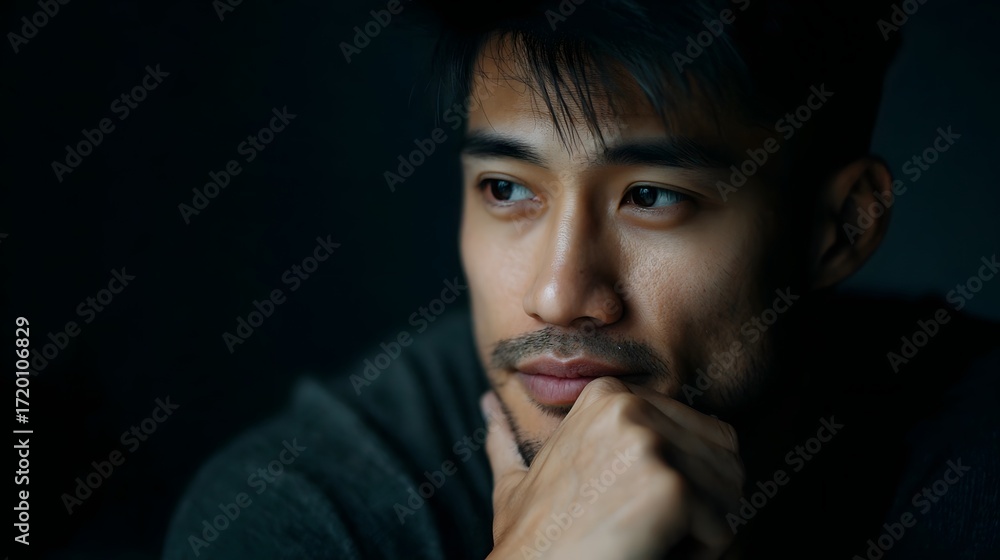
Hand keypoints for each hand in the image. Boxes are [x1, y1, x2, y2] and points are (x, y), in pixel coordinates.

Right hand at [483, 377, 743, 558]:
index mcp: (606, 396)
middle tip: (642, 531)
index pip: (703, 433)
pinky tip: (644, 555)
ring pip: (730, 493)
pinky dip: (694, 557)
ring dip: (698, 532)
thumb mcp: (515, 483)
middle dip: (701, 506)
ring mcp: (650, 443)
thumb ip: (508, 440)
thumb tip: (487, 405)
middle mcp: (630, 406)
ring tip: (641, 541)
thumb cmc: (528, 545)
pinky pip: (723, 531)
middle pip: (724, 458)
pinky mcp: (671, 486)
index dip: (680, 484)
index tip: (627, 509)